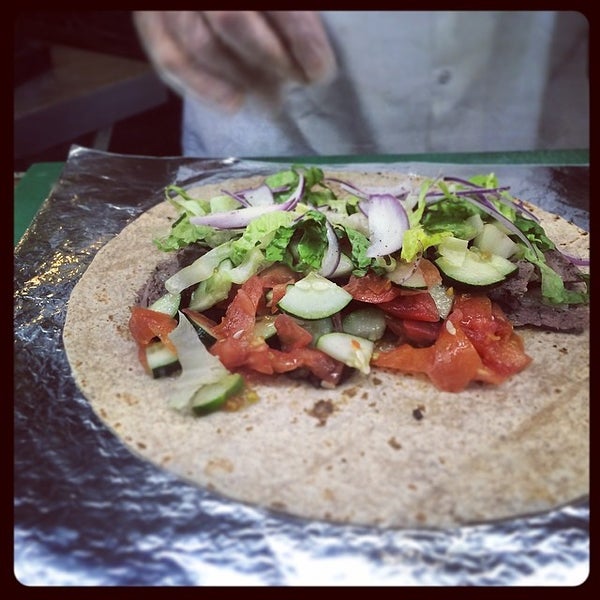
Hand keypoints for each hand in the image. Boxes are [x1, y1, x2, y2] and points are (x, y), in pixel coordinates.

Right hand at [133, 11, 336, 111]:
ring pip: (197, 43)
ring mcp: (169, 1)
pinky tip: (233, 104)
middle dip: (270, 60)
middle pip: (232, 20)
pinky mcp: (149, 19)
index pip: (273, 0)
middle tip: (297, 86)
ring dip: (239, 79)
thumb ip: (293, 10)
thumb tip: (312, 50)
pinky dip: (200, 87)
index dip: (300, 36)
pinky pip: (167, 57)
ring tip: (271, 101)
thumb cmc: (257, 1)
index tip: (321, 70)